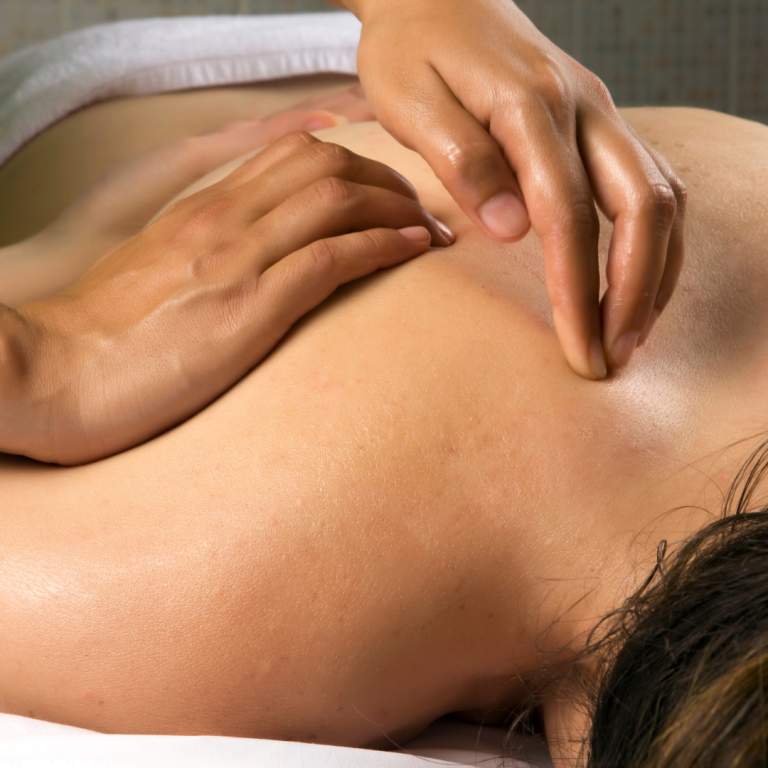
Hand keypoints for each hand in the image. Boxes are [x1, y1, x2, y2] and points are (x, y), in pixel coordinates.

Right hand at [5, 132, 452, 464]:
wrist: (51, 375)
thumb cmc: (103, 336)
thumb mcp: (157, 275)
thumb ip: (206, 254)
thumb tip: (255, 257)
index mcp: (204, 210)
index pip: (294, 156)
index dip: (356, 166)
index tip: (388, 194)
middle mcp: (224, 220)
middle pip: (327, 165)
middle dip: (389, 181)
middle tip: (422, 212)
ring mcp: (237, 260)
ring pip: (338, 199)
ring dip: (399, 209)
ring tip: (433, 233)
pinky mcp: (248, 309)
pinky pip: (331, 258)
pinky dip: (382, 247)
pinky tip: (413, 251)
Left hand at [328, 0, 686, 378]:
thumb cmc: (411, 49)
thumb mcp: (413, 101)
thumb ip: (465, 162)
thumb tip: (513, 228)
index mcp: (531, 108)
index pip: (570, 215)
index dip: (580, 291)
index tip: (581, 351)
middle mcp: (583, 108)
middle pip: (643, 207)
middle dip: (634, 292)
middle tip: (613, 357)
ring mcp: (599, 112)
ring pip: (661, 197)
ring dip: (654, 272)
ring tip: (630, 334)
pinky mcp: (598, 121)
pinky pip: (650, 183)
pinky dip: (653, 242)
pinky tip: (636, 281)